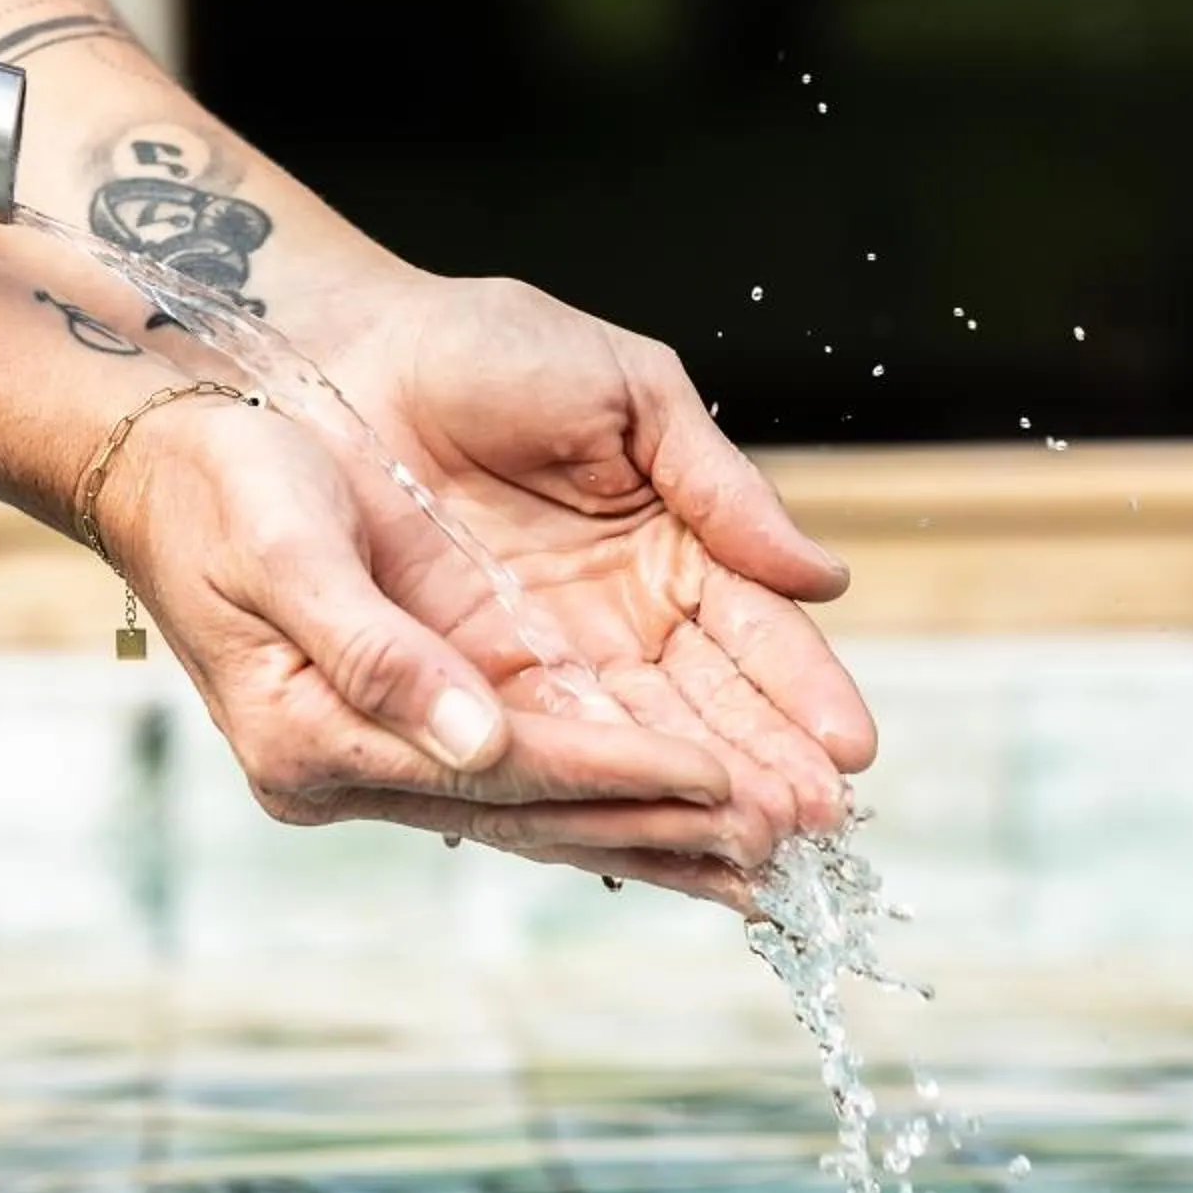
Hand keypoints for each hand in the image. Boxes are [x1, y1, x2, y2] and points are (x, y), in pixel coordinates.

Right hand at [93, 387, 789, 906]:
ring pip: (554, 804)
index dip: (616, 774)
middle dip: (675, 823)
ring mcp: (393, 749)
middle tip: (797, 842)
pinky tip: (700, 811)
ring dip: (667, 826)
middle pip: (544, 809)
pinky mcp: (425, 718)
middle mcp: (363, 763)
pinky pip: (542, 771)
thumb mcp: (281, 549)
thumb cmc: (220, 481)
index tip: (722, 780)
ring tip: (779, 857)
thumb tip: (480, 741)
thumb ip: (377, 655)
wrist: (170, 440)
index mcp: (316, 737)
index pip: (503, 768)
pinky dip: (624, 790)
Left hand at [295, 271, 878, 892]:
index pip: (751, 635)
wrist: (342, 348)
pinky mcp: (461, 684)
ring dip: (694, 796)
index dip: (801, 690)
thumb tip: (823, 577)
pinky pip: (534, 744)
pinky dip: (591, 790)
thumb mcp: (630, 394)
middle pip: (704, 710)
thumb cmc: (484, 348)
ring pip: (632, 742)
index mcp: (668, 548)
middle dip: (763, 767)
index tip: (850, 746)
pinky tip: (653, 830)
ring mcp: (540, 660)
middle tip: (815, 826)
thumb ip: (719, 484)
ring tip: (756, 845)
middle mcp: (613, 622)